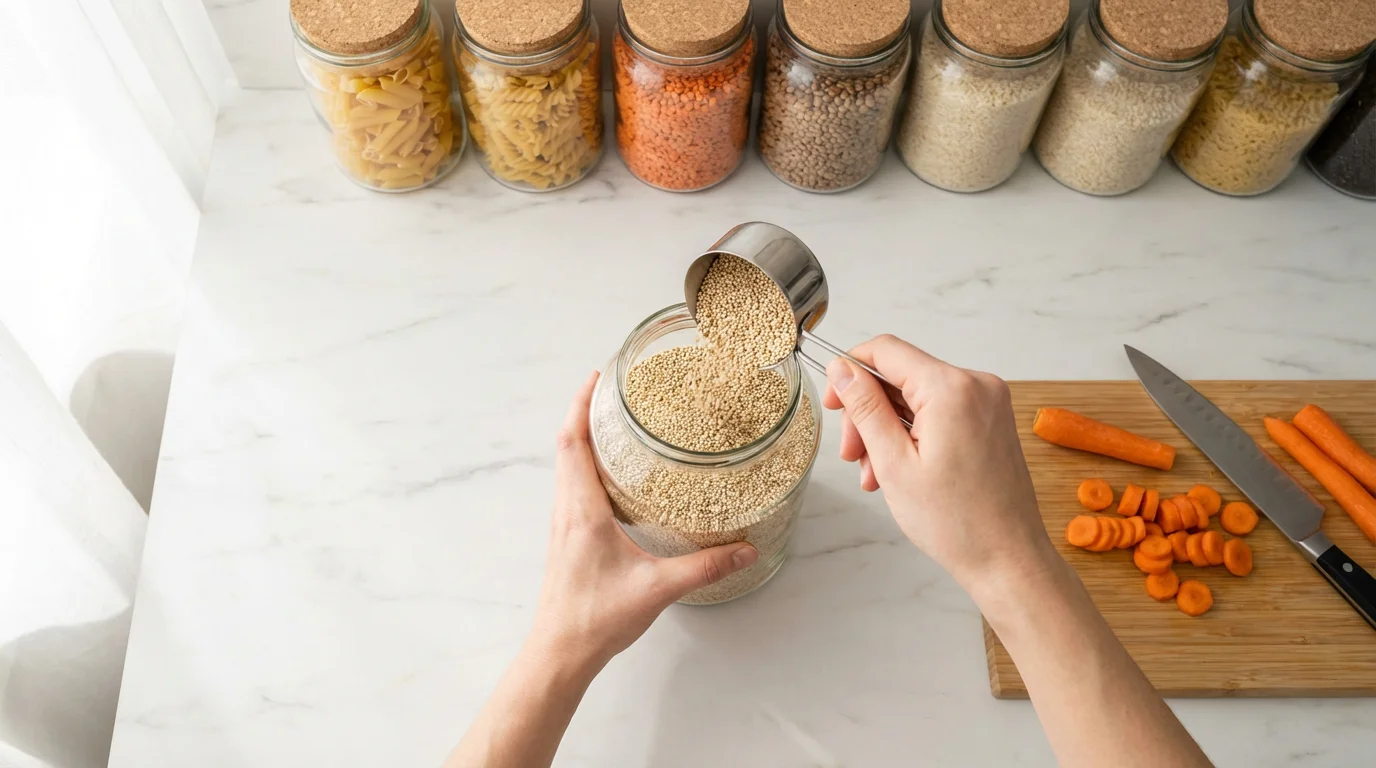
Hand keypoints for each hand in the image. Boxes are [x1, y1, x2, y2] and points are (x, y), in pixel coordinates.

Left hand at [529, 372, 758, 669]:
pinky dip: (586, 467)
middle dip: (585, 411)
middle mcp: (567, 512)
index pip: (572, 442)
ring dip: (583, 438)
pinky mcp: (568, 540)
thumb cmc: (595, 620)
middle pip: (566, 446)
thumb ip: (704, 567)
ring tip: (614, 421)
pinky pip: (572, 489)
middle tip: (613, 389)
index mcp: (582, 512)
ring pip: (567, 468)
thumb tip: (744, 550)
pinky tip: (612, 476)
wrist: (559, 654)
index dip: (581, 405)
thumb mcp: (657, 590)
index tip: (598, 377)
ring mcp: (564, 526)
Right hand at [821, 336, 1055, 596]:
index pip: (885, 350)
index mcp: (952, 388)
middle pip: (900, 375)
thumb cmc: (956, 523)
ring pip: (917, 397)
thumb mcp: (894, 463)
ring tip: (876, 475)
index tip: (832, 404)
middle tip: (853, 456)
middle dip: (868, 412)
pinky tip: (899, 470)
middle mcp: (976, 384)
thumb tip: (843, 370)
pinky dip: (913, 434)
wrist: (1008, 560)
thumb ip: (865, 408)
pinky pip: (939, 411)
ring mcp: (989, 401)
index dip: (849, 371)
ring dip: (888, 429)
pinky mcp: (991, 419)